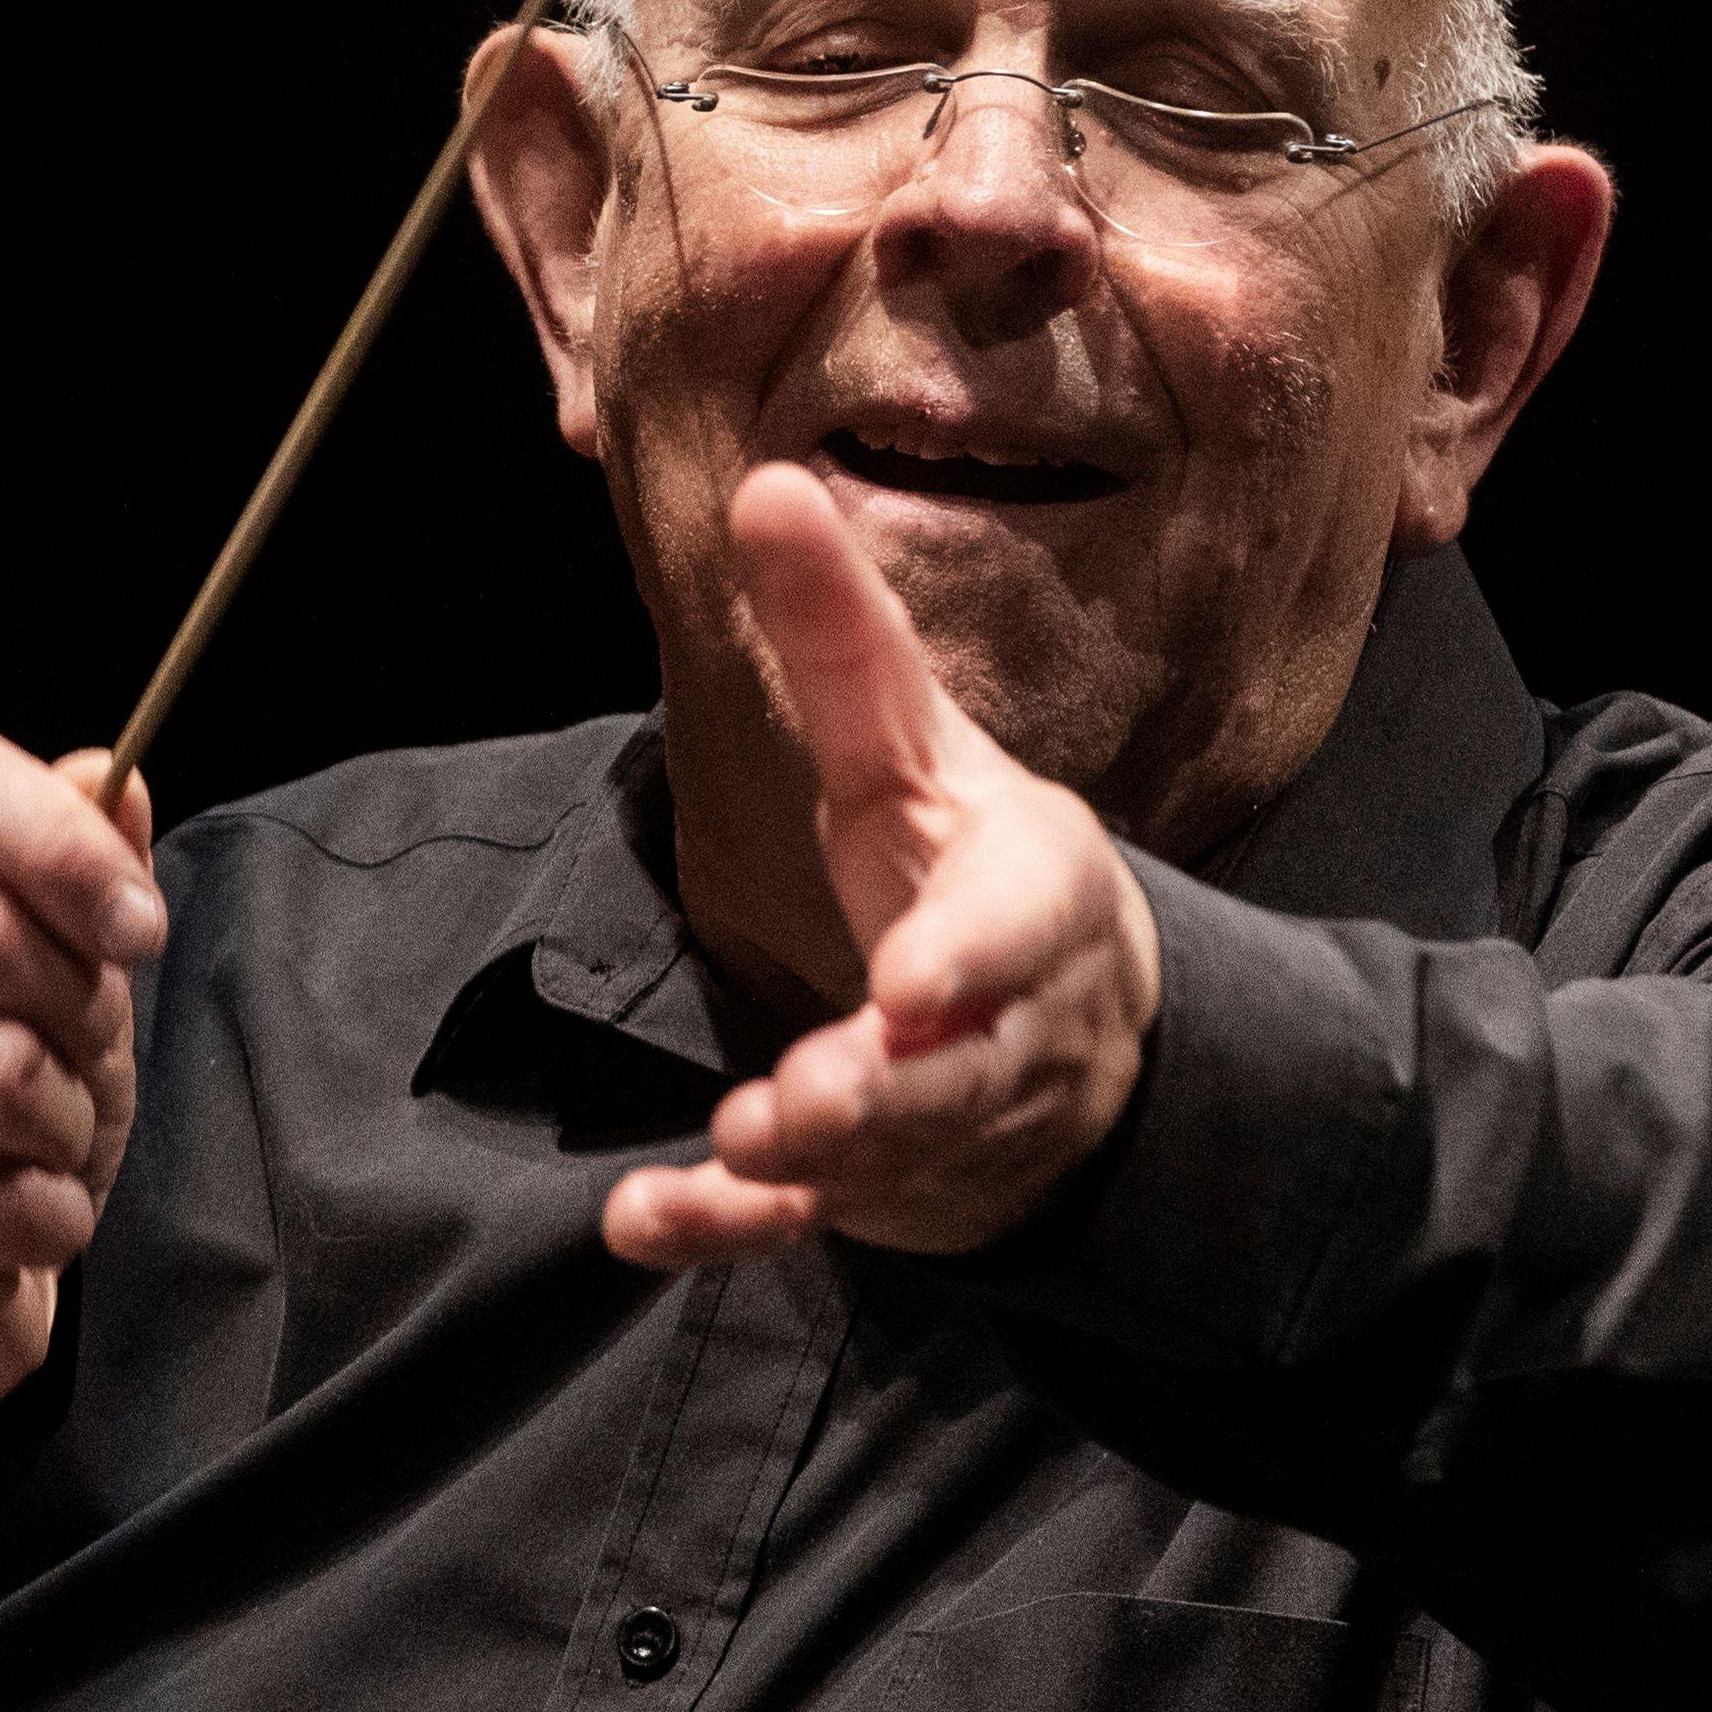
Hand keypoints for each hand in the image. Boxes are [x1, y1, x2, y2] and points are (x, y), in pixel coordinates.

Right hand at [0, 726, 160, 1428]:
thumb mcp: (49, 973)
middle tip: (78, 1062)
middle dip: (82, 1013)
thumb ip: (73, 872)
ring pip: (3, 1073)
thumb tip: (114, 777)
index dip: (58, 838)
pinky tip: (9, 1222)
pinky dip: (47, 1221)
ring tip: (38, 1147)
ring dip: (67, 1129)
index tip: (139, 925)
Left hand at [605, 467, 1161, 1269]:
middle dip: (882, 1088)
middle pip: (950, 1068)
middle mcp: (998, 1021)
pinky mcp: (877, 1187)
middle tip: (801, 1099)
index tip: (910, 987)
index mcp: (1029, 897)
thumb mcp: (919, 743)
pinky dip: (722, 1228)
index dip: (967, 963)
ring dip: (813, 1155)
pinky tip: (636, 1221)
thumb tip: (762, 484)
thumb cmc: (973, 860)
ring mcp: (941, 1117)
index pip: (1015, 929)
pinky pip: (802, 1223)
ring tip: (742, 1143)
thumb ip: (845, 637)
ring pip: (887, 1152)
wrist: (1075, 1032)